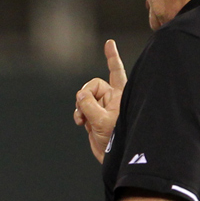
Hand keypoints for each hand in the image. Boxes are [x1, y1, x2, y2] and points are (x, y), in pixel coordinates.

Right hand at [74, 39, 126, 162]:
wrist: (113, 158)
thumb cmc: (117, 139)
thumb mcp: (102, 121)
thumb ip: (89, 105)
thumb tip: (79, 95)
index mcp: (120, 95)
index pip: (116, 71)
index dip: (112, 57)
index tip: (109, 43)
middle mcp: (112, 99)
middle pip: (93, 85)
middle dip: (85, 95)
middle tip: (83, 108)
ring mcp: (102, 108)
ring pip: (84, 98)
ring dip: (80, 107)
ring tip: (82, 120)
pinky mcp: (93, 117)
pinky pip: (81, 109)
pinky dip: (78, 114)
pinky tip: (80, 123)